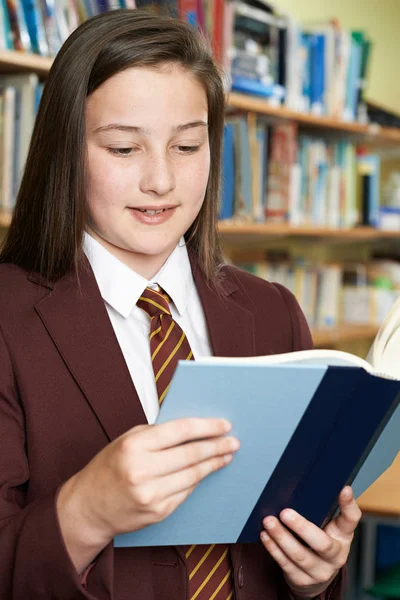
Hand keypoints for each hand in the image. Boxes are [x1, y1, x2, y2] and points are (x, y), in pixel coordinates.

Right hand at [57, 418, 238, 571]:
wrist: (88, 507)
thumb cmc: (109, 467)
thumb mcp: (127, 440)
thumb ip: (157, 434)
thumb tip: (194, 429)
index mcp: (134, 446)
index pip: (180, 431)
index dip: (206, 427)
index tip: (224, 424)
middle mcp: (142, 470)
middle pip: (191, 454)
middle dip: (216, 446)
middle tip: (233, 441)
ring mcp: (151, 494)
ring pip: (193, 475)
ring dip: (213, 464)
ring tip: (226, 455)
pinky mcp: (158, 512)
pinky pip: (186, 492)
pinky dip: (197, 480)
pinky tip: (206, 472)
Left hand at [260, 486, 361, 597]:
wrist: (315, 576)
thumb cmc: (320, 541)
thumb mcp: (329, 526)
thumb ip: (324, 508)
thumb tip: (311, 480)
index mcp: (343, 536)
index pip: (352, 520)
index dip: (348, 505)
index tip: (344, 489)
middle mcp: (336, 556)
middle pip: (322, 543)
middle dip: (302, 527)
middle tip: (285, 512)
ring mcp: (319, 571)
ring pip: (299, 555)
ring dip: (281, 537)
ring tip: (268, 521)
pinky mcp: (302, 580)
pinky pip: (285, 565)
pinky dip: (273, 549)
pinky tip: (265, 536)